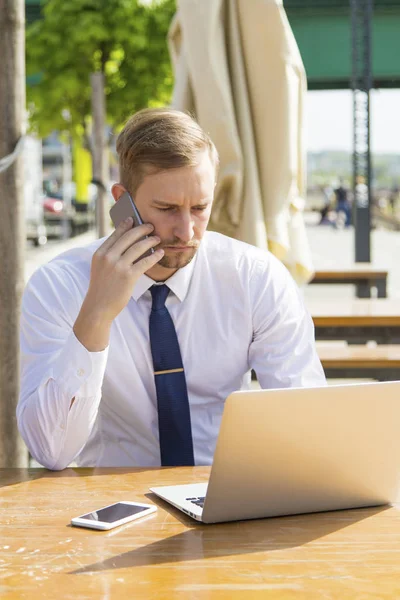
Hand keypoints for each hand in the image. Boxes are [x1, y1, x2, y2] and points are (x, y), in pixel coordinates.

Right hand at [73, 218, 162, 350]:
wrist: (98, 307)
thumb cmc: (101, 288)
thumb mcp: (99, 268)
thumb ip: (109, 256)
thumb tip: (125, 243)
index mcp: (99, 254)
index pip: (115, 234)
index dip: (125, 225)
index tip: (133, 219)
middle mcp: (108, 257)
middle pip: (128, 237)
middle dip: (141, 229)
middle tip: (150, 226)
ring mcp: (118, 266)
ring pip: (138, 247)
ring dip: (150, 241)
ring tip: (157, 238)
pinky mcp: (128, 276)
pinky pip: (145, 262)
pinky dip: (154, 256)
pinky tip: (160, 253)